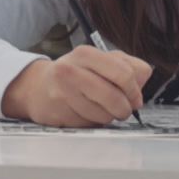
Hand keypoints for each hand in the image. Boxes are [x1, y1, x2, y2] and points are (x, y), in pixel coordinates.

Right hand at [0, 45, 152, 126]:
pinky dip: (93, 122)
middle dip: (125, 108)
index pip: (124, 73)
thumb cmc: (76, 73)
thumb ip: (128, 67)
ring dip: (109, 117)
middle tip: (124, 110)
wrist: (37, 87)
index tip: (135, 98)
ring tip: (101, 108)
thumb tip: (141, 85)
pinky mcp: (58, 113)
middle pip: (115, 97)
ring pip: (104, 115)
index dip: (134, 90)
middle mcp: (71, 70)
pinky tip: (86, 112)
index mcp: (86, 53)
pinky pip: (89, 125)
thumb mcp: (102, 60)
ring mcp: (62, 93)